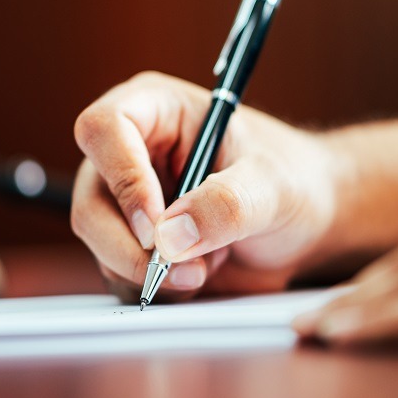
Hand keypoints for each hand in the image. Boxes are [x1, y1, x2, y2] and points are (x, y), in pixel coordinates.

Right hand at [71, 71, 339, 300]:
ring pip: (98, 240)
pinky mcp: (130, 240)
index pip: (104, 129)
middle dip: (130, 246)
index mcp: (156, 109)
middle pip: (90, 197)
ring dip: (147, 270)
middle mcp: (130, 150)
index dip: (123, 178)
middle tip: (185, 271)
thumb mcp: (274, 185)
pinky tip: (195, 276)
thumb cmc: (293, 179)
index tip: (158, 226)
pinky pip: (114, 271)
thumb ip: (229, 204)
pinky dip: (151, 287)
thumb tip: (170, 237)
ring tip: (206, 269)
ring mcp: (124, 198)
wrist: (306, 221)